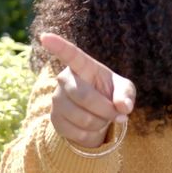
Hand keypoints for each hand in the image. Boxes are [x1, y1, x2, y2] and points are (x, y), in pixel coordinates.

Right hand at [40, 33, 135, 148]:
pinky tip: (92, 127)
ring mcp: (57, 99)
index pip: (71, 55)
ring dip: (101, 123)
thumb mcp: (124, 90)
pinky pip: (76, 133)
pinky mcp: (54, 119)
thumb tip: (123, 107)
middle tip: (118, 114)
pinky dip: (91, 135)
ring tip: (103, 118)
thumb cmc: (111, 94)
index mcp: (83, 66)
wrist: (97, 115)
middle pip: (84, 96)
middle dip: (106, 110)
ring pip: (82, 117)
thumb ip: (126, 95)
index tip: (45, 37)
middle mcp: (65, 79)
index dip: (59, 46)